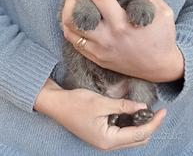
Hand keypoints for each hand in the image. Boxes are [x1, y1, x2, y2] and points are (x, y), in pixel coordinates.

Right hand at [34, 78, 165, 150]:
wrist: (56, 104)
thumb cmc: (76, 103)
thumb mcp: (102, 103)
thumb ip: (123, 106)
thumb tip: (143, 108)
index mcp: (107, 139)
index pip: (139, 134)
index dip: (153, 123)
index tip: (163, 111)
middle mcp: (106, 144)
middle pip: (136, 139)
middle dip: (149, 126)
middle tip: (156, 111)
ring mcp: (103, 140)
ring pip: (129, 137)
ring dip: (139, 125)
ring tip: (145, 111)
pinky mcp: (100, 133)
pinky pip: (120, 132)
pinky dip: (129, 124)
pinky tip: (131, 112)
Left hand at [62, 0, 183, 82]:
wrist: (159, 68)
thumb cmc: (161, 39)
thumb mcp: (163, 14)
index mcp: (122, 23)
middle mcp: (107, 37)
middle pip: (78, 12)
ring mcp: (99, 49)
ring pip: (70, 29)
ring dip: (68, 12)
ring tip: (73, 4)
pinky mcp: (97, 58)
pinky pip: (74, 43)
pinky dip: (71, 29)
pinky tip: (76, 20)